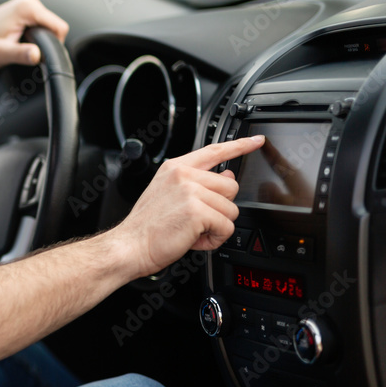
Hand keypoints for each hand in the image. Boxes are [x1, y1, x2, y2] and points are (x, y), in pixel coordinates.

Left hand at [0, 0, 68, 70]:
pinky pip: (41, 23)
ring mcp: (27, 2)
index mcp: (26, 8)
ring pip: (49, 25)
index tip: (37, 54)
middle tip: (24, 51)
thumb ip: (20, 54)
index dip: (54, 45)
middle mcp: (28, 0)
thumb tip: (36, 54)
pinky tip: (20, 39)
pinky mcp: (25, 7)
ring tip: (20, 45)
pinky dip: (36, 34)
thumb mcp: (1, 54)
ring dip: (40, 38)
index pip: (59, 27)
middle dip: (45, 41)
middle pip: (55, 25)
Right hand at [112, 136, 264, 277]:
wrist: (130, 245)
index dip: (239, 146)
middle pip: (230, 187)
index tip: (255, 141)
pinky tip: (196, 239)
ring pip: (231, 209)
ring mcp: (190, 191)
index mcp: (175, 168)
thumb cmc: (147, 226)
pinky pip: (226, 227)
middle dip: (220, 208)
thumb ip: (197, 183)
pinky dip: (215, 239)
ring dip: (217, 227)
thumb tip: (227, 177)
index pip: (214, 151)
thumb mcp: (169, 195)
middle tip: (197, 220)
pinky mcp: (197, 210)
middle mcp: (183, 175)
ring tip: (193, 231)